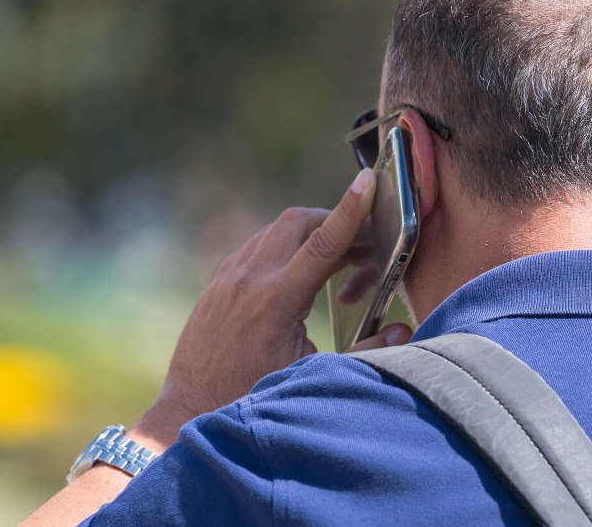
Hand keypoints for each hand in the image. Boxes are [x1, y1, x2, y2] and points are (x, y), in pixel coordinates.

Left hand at [132, 169, 412, 449]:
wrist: (190, 409)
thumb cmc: (252, 397)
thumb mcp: (312, 376)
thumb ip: (362, 352)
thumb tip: (402, 330)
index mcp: (276, 301)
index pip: (323, 243)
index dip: (350, 210)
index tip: (367, 180)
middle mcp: (249, 279)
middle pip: (299, 223)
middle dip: (335, 221)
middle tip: (363, 244)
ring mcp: (229, 277)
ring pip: (276, 231)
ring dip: (310, 236)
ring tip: (335, 266)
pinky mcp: (218, 282)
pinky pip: (256, 246)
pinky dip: (283, 249)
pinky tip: (298, 276)